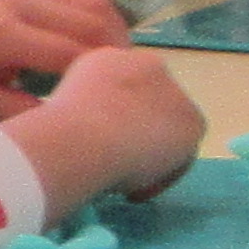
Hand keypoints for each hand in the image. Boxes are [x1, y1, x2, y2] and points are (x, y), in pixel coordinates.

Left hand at [0, 0, 133, 117]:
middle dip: (116, 53)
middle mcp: (17, 1)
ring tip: (116, 65)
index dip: (100, 77)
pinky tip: (94, 46)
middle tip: (128, 84)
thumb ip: (21, 111)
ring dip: (111, 32)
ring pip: (91, 3)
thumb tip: (68, 118)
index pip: (71, 53)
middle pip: (91, 22)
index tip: (118, 101)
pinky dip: (93, 18)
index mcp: (1, 34)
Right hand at [11, 42, 207, 209]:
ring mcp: (175, 92)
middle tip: (112, 164)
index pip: (121, 87)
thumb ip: (80, 109)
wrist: (84, 137)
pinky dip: (160, 177)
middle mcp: (147, 64)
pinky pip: (181, 156)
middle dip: (134, 134)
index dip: (110, 119)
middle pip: (148, 105)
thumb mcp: (56, 108)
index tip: (94, 146)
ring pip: (166, 131)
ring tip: (121, 182)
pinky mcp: (194, 122)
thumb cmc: (55, 128)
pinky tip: (133, 191)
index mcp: (108, 57)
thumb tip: (85, 134)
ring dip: (148, 156)